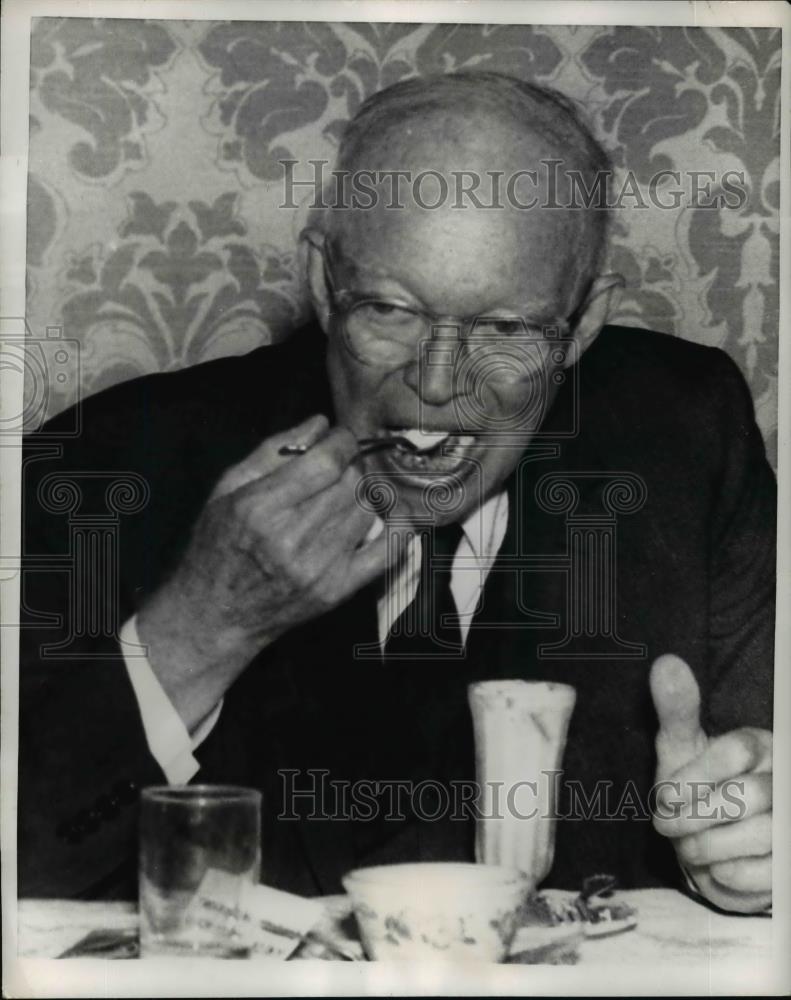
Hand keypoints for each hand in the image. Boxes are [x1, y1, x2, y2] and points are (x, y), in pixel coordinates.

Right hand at [137, 414, 391, 729]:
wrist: (215, 615)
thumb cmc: (217, 546)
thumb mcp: (227, 490)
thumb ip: (272, 452)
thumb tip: (320, 423)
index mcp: (260, 508)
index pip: (326, 463)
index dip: (342, 442)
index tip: (340, 439)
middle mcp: (291, 539)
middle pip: (350, 484)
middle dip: (349, 467)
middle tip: (338, 468)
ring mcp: (318, 567)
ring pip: (367, 510)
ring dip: (363, 494)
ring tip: (346, 494)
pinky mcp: (337, 590)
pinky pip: (386, 552)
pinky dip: (396, 529)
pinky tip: (388, 514)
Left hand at [650, 654, 771, 912]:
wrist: (711, 845)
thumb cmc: (696, 788)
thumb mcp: (681, 747)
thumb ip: (677, 709)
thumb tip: (666, 663)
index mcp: (760, 746)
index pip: (736, 751)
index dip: (695, 776)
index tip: (664, 796)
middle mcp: (783, 781)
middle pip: (747, 796)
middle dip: (695, 815)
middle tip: (665, 825)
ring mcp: (788, 824)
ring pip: (758, 835)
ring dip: (706, 847)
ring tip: (684, 846)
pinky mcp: (788, 865)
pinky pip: (763, 873)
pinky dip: (726, 875)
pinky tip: (712, 867)